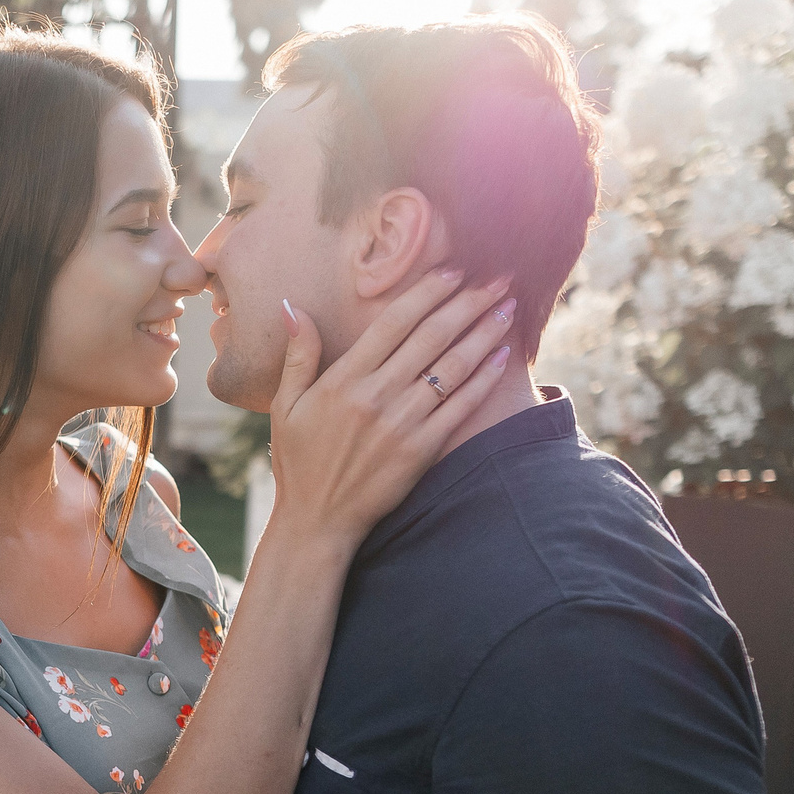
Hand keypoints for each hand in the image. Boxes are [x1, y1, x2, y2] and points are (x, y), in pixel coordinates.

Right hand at [255, 269, 516, 551]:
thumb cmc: (299, 462)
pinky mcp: (422, 450)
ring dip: (485, 333)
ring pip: (453, 367)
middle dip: (469, 302)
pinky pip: (461, 407)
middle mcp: (376, 396)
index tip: (454, 271)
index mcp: (343, 380)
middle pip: (432, 336)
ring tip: (508, 308)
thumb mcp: (286, 406)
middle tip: (498, 278)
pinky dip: (484, 379)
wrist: (317, 522)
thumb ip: (298, 354)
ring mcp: (402, 423)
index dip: (428, 292)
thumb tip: (293, 307)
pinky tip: (502, 356)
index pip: (394, 322)